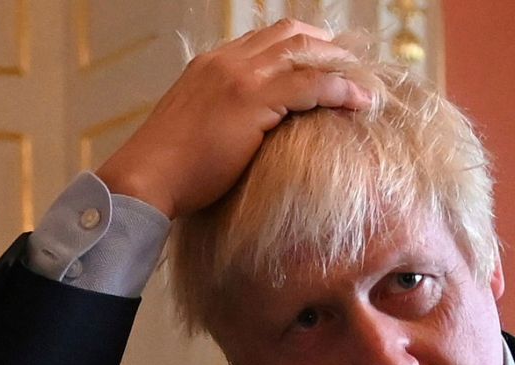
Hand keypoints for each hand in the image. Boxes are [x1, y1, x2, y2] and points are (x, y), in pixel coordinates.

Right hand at [95, 19, 371, 219]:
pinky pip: (310, 85)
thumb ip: (226, 116)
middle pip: (291, 35)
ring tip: (367, 85)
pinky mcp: (253, 102)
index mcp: (212, 64)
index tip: (328, 60)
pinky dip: (341, 89)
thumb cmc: (172, 169)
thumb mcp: (198, 127)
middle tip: (356, 66)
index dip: (304, 45)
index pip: (267, 38)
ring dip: (342, 66)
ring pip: (305, 54)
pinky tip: (361, 101)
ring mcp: (240, 77)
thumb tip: (253, 133)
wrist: (147, 178)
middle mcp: (227, 61)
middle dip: (329, 47)